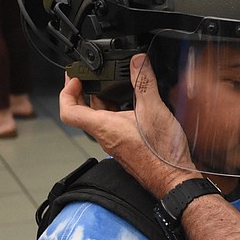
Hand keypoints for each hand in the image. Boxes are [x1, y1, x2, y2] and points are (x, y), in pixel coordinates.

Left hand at [60, 54, 195, 197]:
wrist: (174, 178)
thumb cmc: (161, 153)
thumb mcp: (153, 109)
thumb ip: (144, 82)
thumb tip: (138, 61)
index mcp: (103, 127)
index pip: (69, 111)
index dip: (66, 91)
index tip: (75, 78)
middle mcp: (106, 137)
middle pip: (85, 113)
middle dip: (87, 92)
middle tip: (91, 77)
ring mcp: (116, 143)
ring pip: (101, 120)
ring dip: (104, 102)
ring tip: (115, 87)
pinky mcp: (128, 147)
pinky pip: (115, 127)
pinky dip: (119, 112)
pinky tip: (135, 107)